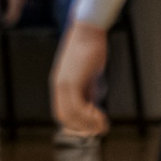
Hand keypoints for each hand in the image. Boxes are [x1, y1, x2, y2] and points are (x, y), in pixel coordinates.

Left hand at [50, 22, 109, 136]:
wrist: (88, 31)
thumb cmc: (90, 49)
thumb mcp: (88, 74)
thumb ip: (88, 89)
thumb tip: (92, 104)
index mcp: (59, 85)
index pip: (62, 112)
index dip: (77, 123)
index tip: (93, 125)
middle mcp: (57, 86)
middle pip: (64, 118)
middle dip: (82, 127)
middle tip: (100, 129)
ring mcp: (63, 85)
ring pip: (70, 115)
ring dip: (88, 124)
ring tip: (103, 124)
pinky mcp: (71, 82)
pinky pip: (77, 108)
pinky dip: (89, 116)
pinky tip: (101, 116)